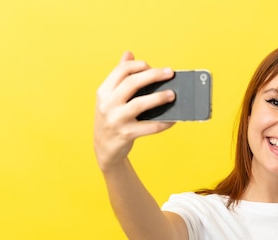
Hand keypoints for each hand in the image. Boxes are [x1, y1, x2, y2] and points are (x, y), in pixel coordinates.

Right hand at [94, 51, 175, 170]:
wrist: (104, 148)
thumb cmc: (111, 118)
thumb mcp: (110, 97)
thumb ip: (120, 76)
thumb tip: (129, 53)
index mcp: (104, 92)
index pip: (121, 71)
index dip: (138, 65)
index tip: (152, 66)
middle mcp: (107, 104)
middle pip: (132, 83)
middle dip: (153, 75)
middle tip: (170, 73)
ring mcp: (116, 120)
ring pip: (140, 104)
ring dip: (159, 97)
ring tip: (173, 95)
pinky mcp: (126, 134)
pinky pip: (149, 127)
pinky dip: (163, 123)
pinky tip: (173, 119)